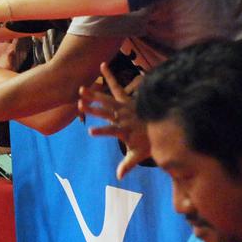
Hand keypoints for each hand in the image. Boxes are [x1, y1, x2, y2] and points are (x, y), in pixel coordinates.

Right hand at [78, 64, 147, 179]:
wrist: (161, 126)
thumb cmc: (147, 142)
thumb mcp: (138, 155)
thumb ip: (128, 164)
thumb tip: (119, 177)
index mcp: (125, 129)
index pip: (111, 131)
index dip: (101, 131)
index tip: (89, 131)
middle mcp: (124, 116)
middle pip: (107, 112)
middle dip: (93, 108)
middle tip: (80, 103)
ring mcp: (125, 106)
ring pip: (107, 99)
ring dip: (94, 93)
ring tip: (81, 88)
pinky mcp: (126, 99)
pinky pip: (116, 86)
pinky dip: (109, 75)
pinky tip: (102, 64)